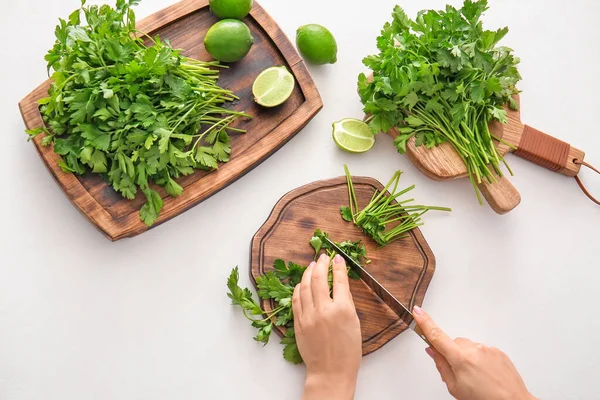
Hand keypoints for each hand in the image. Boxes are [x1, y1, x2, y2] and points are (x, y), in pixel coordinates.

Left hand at [293, 253, 361, 399]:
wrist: (330, 371)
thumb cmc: (348, 351)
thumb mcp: (355, 323)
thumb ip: (346, 302)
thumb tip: (339, 284)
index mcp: (342, 309)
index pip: (339, 280)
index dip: (338, 266)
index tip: (337, 258)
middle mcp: (323, 310)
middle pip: (319, 278)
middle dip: (321, 264)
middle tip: (323, 257)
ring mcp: (308, 316)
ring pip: (305, 286)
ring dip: (308, 273)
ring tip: (312, 266)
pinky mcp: (298, 323)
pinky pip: (296, 299)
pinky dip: (299, 288)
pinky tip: (302, 283)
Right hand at [413, 306, 536, 399]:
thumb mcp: (455, 388)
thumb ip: (442, 367)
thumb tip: (433, 351)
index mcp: (460, 359)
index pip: (437, 336)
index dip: (425, 323)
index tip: (418, 312)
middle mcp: (474, 349)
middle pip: (454, 343)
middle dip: (452, 354)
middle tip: (459, 373)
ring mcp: (488, 349)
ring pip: (468, 347)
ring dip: (467, 357)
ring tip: (476, 377)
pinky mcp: (498, 351)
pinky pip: (482, 350)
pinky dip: (480, 359)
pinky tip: (486, 374)